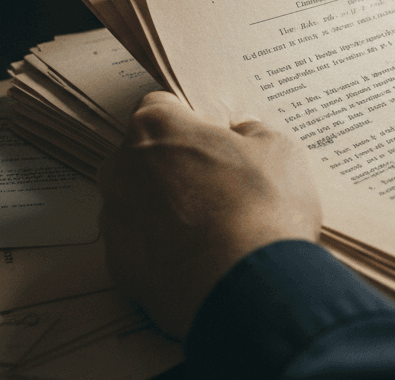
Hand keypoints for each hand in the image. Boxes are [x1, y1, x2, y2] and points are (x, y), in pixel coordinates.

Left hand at [96, 91, 321, 337]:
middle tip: (219, 185)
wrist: (248, 288)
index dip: (193, 122)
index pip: (162, 106)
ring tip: (213, 228)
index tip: (216, 140)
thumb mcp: (279, 149)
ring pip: (138, 202)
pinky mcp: (118, 266)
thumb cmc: (262, 208)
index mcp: (155, 128)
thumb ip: (251, 133)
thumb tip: (242, 136)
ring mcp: (114, 220)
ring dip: (166, 208)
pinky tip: (199, 258)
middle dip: (174, 165)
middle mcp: (121, 168)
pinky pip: (140, 247)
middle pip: (144, 155)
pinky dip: (163, 250)